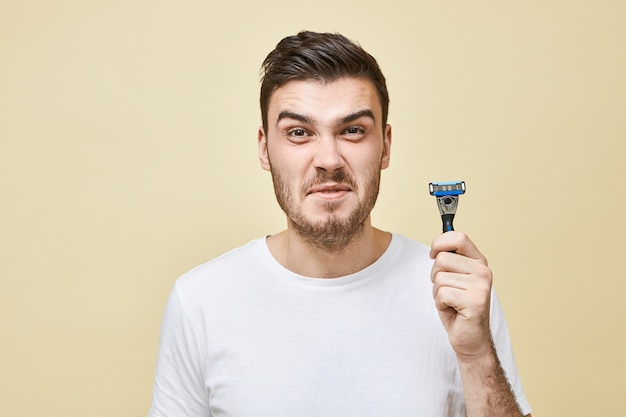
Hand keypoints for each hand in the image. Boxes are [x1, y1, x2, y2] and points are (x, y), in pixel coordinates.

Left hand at [430, 231, 493, 360]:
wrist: (471, 339)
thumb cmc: (458, 308)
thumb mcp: (454, 278)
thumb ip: (450, 260)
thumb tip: (437, 244)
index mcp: (479, 262)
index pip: (458, 237)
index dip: (439, 243)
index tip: (433, 254)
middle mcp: (483, 271)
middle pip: (441, 259)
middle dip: (435, 277)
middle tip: (448, 291)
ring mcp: (481, 286)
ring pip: (439, 278)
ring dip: (438, 293)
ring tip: (452, 303)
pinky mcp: (475, 301)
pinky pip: (441, 294)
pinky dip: (440, 304)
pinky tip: (453, 311)